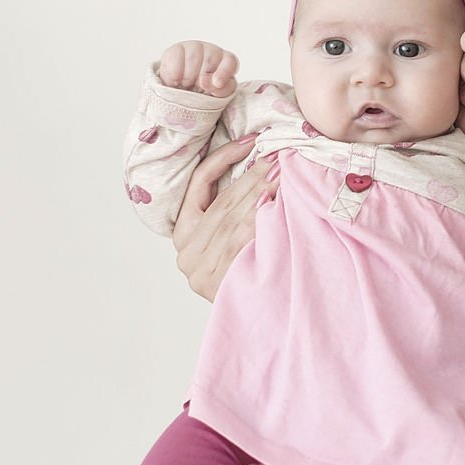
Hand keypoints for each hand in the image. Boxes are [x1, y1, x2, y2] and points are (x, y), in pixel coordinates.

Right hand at [158, 40, 238, 97]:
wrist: (180, 95)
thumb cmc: (203, 95)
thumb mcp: (217, 97)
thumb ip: (220, 90)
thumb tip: (206, 81)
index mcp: (227, 62)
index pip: (230, 61)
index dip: (224, 72)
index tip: (217, 84)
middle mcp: (212, 51)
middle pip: (210, 60)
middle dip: (202, 78)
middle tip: (197, 87)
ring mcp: (194, 47)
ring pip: (193, 58)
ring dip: (188, 77)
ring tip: (186, 84)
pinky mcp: (176, 49)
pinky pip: (176, 58)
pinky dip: (175, 73)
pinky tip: (176, 79)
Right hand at [172, 136, 279, 300]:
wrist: (254, 322)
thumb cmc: (245, 270)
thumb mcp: (231, 236)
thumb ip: (234, 206)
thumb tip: (263, 162)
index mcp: (183, 231)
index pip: (199, 183)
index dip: (223, 158)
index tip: (251, 142)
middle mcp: (185, 250)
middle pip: (222, 201)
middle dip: (252, 176)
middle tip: (278, 157)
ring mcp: (197, 268)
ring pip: (232, 219)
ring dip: (259, 193)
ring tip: (281, 174)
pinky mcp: (213, 282)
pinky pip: (239, 242)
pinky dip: (257, 221)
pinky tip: (273, 205)